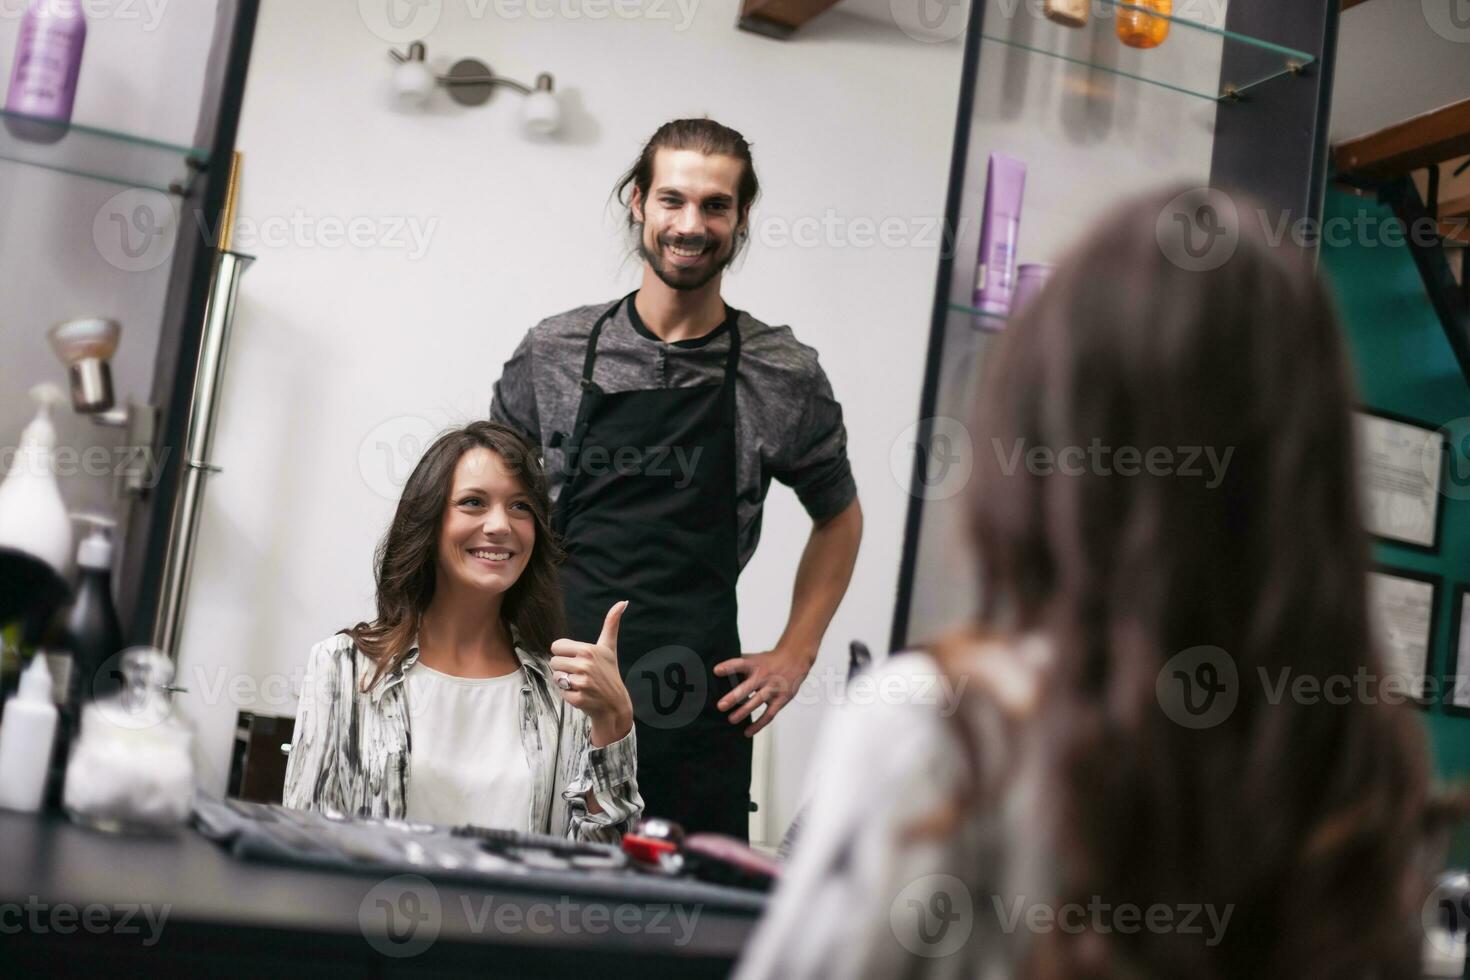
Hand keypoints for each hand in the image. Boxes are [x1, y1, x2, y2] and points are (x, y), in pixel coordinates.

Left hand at [550, 601, 633, 746]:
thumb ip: (611, 623)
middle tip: (581, 673)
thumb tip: (623, 602)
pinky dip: (568, 694)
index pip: (556, 646)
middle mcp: (585, 665)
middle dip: (564, 668)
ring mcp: (581, 683)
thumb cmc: (609, 673)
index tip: (578, 659)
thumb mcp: (609, 647)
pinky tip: (581, 694)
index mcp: (588, 650)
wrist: (615, 703)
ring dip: (565, 681)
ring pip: (555, 676)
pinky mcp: (577, 698)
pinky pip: (560, 692)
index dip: (565, 653)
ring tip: (580, 683)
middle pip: (553, 662)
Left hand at [713, 647, 813, 736]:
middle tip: (720, 706)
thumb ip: (737, 663)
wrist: (795, 660)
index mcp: (754, 664)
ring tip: (731, 720)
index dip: (728, 667)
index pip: (740, 664)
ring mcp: (773, 688)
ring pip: (758, 701)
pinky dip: (758, 725)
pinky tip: (747, 732)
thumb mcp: (754, 657)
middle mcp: (763, 676)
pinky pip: (769, 714)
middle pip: (748, 687)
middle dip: (734, 696)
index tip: (716, 671)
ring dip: (744, 712)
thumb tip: (713, 670)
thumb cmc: (769, 661)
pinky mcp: (780, 699)